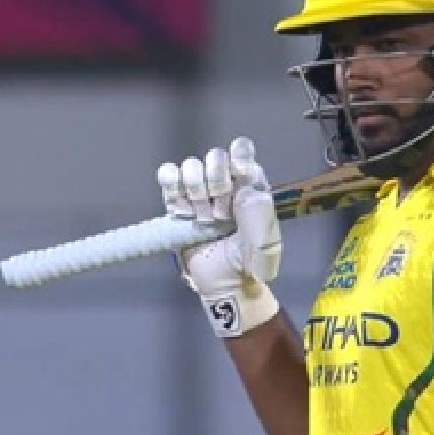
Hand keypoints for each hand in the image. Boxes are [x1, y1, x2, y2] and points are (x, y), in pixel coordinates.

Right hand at [157, 137, 281, 337]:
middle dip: (217, 186)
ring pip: (191, 166)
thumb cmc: (248, 264)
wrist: (222, 283)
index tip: (236, 188)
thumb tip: (245, 190)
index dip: (237, 162)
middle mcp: (226, 181)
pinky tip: (182, 210)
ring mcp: (201, 190)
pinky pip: (168, 176)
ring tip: (204, 220)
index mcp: (250, 184)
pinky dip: (172, 187)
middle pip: (215, 157)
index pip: (242, 151)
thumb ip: (261, 221)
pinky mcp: (177, 200)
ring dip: (196, 193)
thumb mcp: (265, 250)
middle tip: (221, 216)